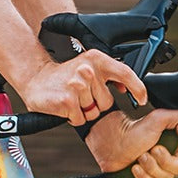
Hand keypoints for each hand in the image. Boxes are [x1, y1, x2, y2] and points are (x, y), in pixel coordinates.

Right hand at [19, 50, 147, 126]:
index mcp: (96, 59)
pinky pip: (80, 119)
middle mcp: (87, 70)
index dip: (138, 88)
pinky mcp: (67, 101)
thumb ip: (110, 76)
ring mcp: (77, 86)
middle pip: (107, 101)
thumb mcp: (90, 67)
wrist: (35, 79)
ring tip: (71, 100)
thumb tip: (127, 88)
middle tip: (81, 96)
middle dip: (96, 104)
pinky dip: (73, 117)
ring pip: (94, 112)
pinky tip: (64, 107)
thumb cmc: (64, 76)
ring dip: (84, 111)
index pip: (125, 73)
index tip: (142, 99)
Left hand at [85, 108, 177, 177]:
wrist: (109, 142)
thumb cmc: (131, 129)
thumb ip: (177, 118)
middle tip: (153, 149)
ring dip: (151, 166)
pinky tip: (135, 167)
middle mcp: (171, 153)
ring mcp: (159, 167)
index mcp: (177, 139)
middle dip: (167, 160)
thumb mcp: (156, 118)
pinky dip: (143, 176)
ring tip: (140, 155)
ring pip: (167, 177)